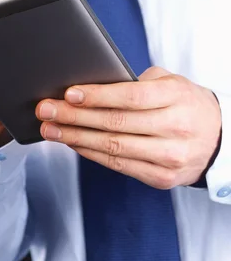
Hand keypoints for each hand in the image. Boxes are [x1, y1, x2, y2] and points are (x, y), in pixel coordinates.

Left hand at [35, 66, 221, 188]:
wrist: (219, 138)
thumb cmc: (185, 103)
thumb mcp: (169, 82)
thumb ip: (137, 82)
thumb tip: (92, 85)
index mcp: (176, 98)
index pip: (130, 97)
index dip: (97, 96)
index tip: (68, 93)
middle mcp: (174, 129)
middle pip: (115, 123)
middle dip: (75, 117)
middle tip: (46, 110)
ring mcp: (169, 157)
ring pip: (113, 147)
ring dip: (76, 138)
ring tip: (51, 129)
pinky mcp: (162, 178)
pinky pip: (119, 165)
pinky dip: (91, 154)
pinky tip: (73, 143)